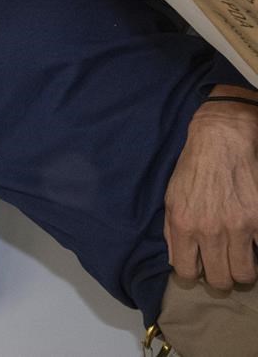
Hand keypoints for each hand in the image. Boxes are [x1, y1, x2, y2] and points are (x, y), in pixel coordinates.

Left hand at [164, 96, 257, 289]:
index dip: (194, 275)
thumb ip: (172, 232)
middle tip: (224, 267)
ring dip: (243, 270)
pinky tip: (253, 243)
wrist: (221, 141)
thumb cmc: (193, 169)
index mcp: (183, 225)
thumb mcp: (171, 198)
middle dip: (222, 278)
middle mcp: (210, 230)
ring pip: (245, 273)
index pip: (187, 272)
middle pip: (220, 280)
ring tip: (241, 259)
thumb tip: (177, 261)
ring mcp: (239, 226)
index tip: (201, 270)